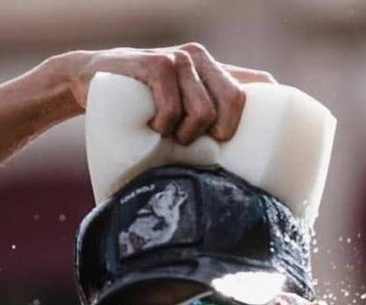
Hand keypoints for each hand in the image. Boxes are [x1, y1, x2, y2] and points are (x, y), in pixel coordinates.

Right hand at [68, 44, 274, 145]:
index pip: (260, 84)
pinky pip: (172, 107)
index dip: (275, 108)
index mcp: (216, 74)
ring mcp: (180, 59)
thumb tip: (236, 183)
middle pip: (237, 101)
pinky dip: (164, 125)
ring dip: (186, 135)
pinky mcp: (154, 62)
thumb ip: (203, 132)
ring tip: (169, 136)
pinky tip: (153, 126)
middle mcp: (203, 61)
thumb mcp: (177, 118)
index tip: (273, 143)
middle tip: (196, 144)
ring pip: (204, 110)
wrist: (90, 80)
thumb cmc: (139, 110)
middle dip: (222, 134)